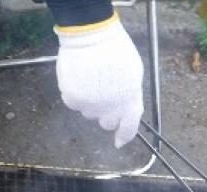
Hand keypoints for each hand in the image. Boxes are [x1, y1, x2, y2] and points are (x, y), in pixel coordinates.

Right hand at [55, 14, 143, 147]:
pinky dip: (76, 95)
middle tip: (104, 96)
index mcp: (129, 102)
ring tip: (91, 81)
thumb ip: (130, 96)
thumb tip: (125, 110)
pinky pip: (74, 103)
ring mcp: (89, 105)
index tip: (119, 141)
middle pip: (106, 123)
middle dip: (106, 113)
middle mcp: (109, 109)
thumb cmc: (116, 50)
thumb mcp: (134, 73)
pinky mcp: (72, 99)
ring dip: (91, 103)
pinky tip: (79, 79)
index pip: (128, 127)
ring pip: (89, 113)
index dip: (124, 136)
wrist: (90, 35)